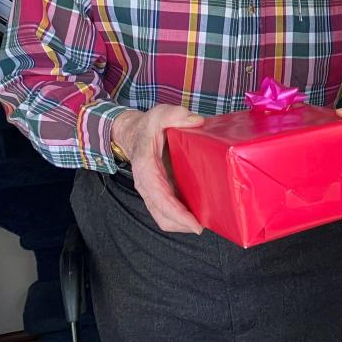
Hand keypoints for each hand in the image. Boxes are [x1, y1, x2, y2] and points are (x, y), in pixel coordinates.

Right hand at [112, 105, 204, 233]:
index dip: (176, 212)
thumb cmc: (149, 125)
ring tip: (205, 223)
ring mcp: (153, 191)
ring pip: (164, 217)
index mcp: (146, 168)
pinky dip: (182, 217)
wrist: (135, 133)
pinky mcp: (160, 192)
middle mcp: (147, 184)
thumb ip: (175, 115)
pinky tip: (200, 215)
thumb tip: (196, 121)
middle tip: (205, 226)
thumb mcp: (160, 114)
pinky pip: (168, 211)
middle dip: (182, 224)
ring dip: (182, 224)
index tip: (194, 223)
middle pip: (161, 214)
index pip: (159, 196)